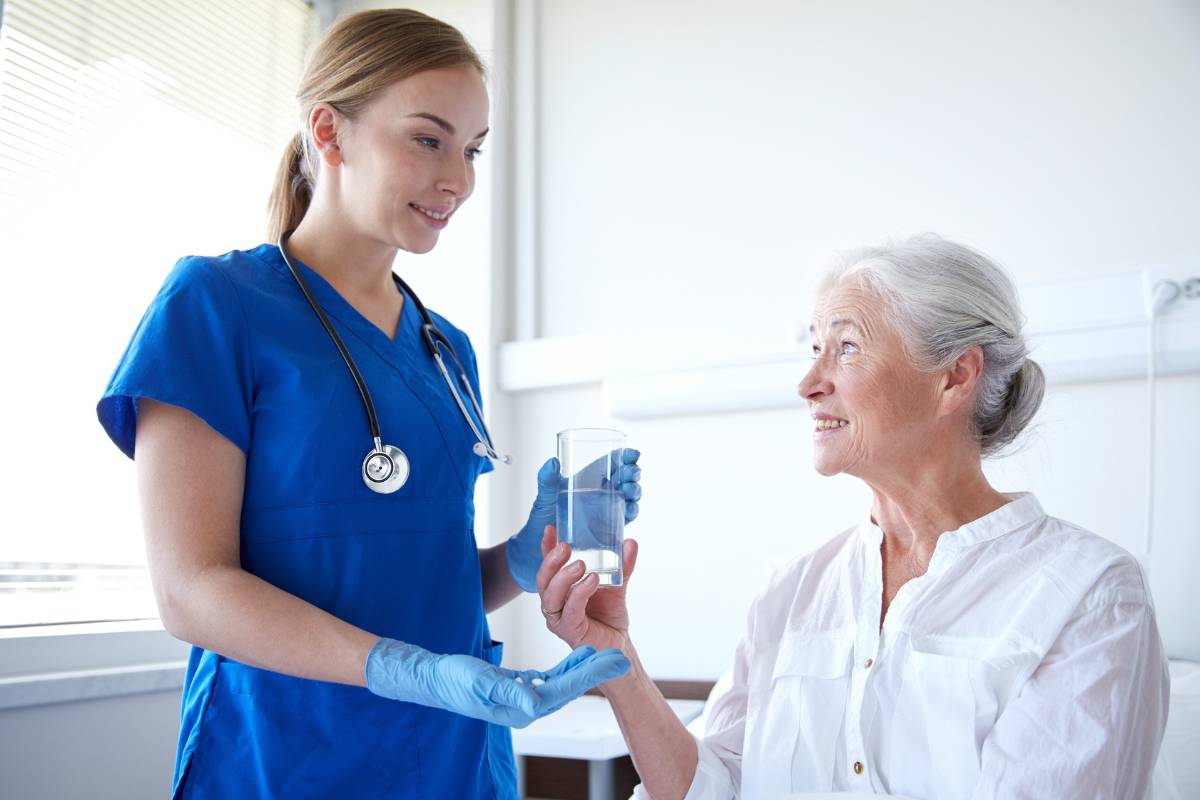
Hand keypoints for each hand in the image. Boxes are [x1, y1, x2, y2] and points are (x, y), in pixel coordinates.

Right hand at [365, 638, 629, 727]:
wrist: (434, 680)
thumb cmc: (454, 681)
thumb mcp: (480, 683)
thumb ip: (510, 692)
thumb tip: (538, 702)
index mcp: (522, 707)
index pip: (564, 690)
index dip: (590, 675)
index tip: (614, 661)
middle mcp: (527, 706)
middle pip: (570, 687)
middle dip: (596, 671)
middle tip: (622, 656)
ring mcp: (524, 698)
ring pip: (563, 682)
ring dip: (584, 668)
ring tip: (607, 653)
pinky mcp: (519, 687)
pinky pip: (550, 678)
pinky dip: (566, 667)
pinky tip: (578, 656)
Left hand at [506, 449, 641, 591]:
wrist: (537, 547)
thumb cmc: (542, 518)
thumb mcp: (544, 497)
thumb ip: (547, 480)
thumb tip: (552, 462)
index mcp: (589, 479)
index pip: (612, 462)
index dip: (624, 456)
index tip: (631, 454)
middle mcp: (601, 493)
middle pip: (624, 478)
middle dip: (631, 474)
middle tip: (629, 474)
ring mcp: (606, 511)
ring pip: (628, 497)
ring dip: (634, 492)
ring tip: (629, 491)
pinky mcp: (608, 529)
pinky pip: (624, 519)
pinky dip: (630, 512)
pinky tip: (629, 510)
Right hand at [536, 525, 638, 653]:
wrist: (618, 645)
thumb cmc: (609, 616)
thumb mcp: (616, 584)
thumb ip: (623, 565)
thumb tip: (630, 542)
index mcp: (560, 589)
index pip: (548, 566)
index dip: (546, 548)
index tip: (551, 529)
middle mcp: (555, 602)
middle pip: (542, 580)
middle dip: (551, 561)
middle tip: (565, 546)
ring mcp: (559, 618)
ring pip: (550, 596)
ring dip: (563, 577)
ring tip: (581, 564)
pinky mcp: (570, 630)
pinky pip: (570, 611)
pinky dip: (580, 593)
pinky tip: (592, 581)